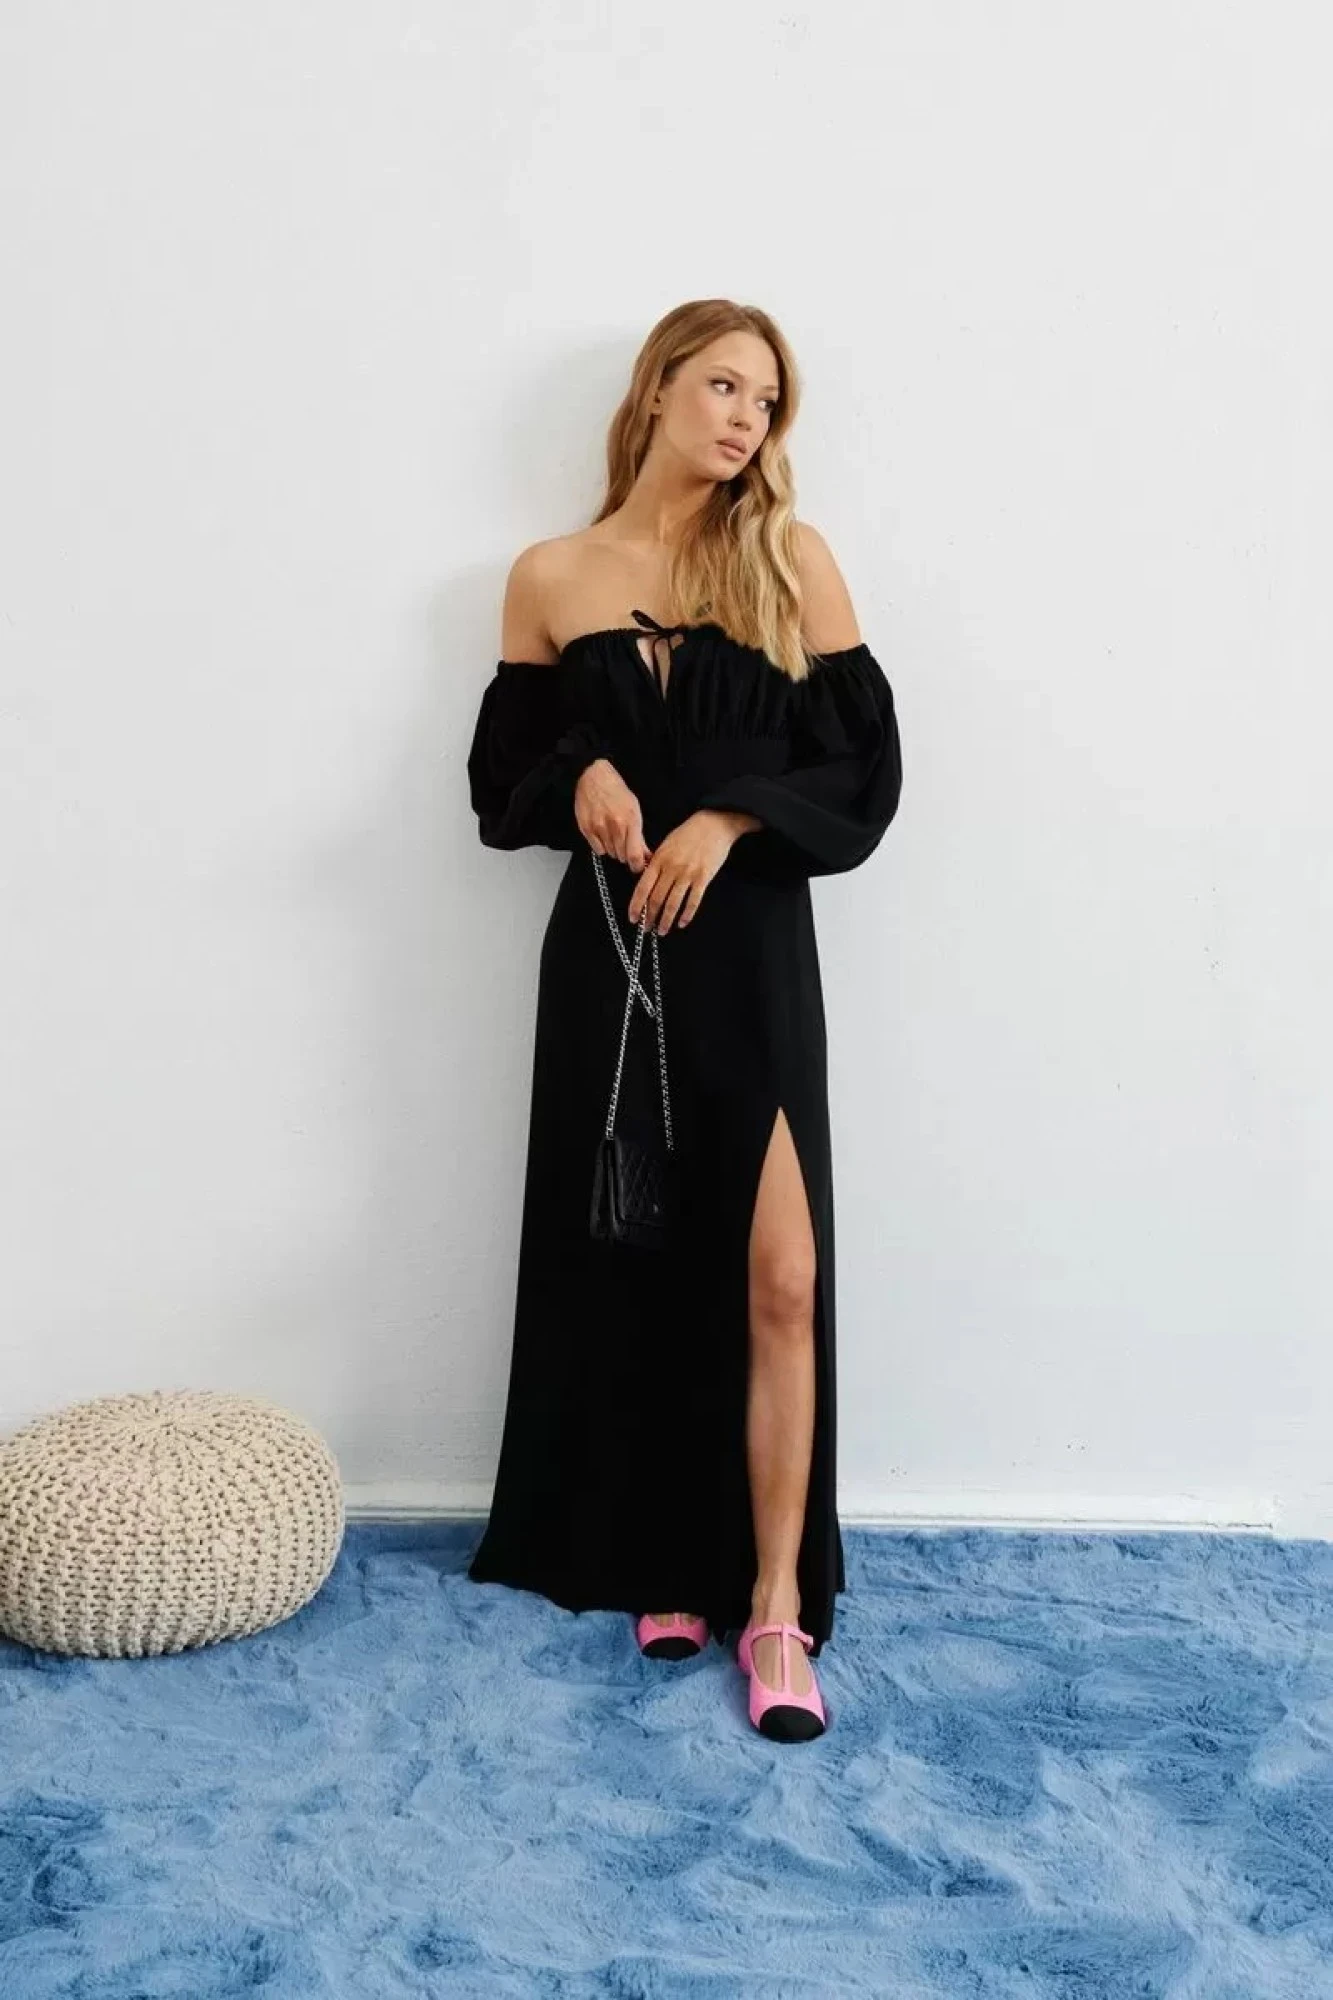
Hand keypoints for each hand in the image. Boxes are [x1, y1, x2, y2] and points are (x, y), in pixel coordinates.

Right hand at [574, 758, 651, 871]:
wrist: (594, 777)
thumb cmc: (616, 791)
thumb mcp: (634, 809)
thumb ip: (639, 835)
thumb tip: (646, 856)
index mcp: (630, 821)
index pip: (634, 855)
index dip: (637, 865)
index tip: (638, 866)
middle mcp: (615, 826)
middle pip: (622, 856)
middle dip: (626, 854)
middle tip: (626, 844)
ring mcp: (599, 828)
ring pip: (611, 853)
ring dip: (614, 849)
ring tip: (614, 834)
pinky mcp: (586, 829)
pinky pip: (598, 849)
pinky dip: (602, 846)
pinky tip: (603, 834)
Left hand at [627, 810, 751, 934]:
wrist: (713, 824)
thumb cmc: (689, 833)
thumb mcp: (666, 844)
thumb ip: (656, 862)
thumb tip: (646, 880)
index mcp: (659, 859)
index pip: (642, 887)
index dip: (636, 906)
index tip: (633, 918)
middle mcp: (671, 868)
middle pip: (656, 899)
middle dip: (650, 917)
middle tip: (647, 928)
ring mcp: (688, 874)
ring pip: (673, 903)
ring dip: (666, 920)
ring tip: (662, 931)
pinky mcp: (703, 878)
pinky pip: (693, 901)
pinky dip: (687, 914)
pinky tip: (682, 923)